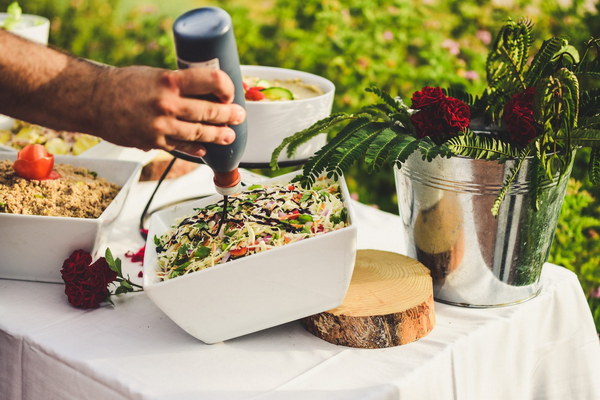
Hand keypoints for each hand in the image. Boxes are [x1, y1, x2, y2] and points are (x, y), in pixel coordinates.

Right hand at [93, 66, 245, 155]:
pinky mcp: (153, 142)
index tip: (229, 92)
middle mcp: (167, 103)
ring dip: (218, 135)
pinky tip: (205, 149)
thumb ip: (180, 84)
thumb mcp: (155, 74)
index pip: (211, 80)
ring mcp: (161, 125)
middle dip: (229, 115)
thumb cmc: (125, 84)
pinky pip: (181, 147)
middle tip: (239, 116)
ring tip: (228, 135)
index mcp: (169, 80)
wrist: (94, 100)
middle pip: (209, 111)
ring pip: (199, 133)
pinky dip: (195, 148)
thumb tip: (208, 93)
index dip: (226, 87)